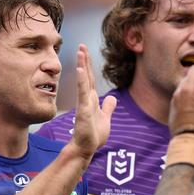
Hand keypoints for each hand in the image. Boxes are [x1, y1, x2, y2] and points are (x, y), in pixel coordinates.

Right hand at [69, 44, 115, 160]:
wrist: (86, 148)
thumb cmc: (93, 136)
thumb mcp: (105, 118)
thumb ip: (108, 107)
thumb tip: (112, 98)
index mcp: (91, 99)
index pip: (90, 78)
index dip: (88, 65)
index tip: (85, 51)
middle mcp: (86, 99)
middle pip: (86, 76)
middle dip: (84, 60)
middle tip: (81, 46)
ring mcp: (84, 104)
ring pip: (84, 81)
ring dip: (82, 66)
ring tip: (80, 52)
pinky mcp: (83, 111)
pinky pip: (83, 94)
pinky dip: (81, 82)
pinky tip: (80, 71)